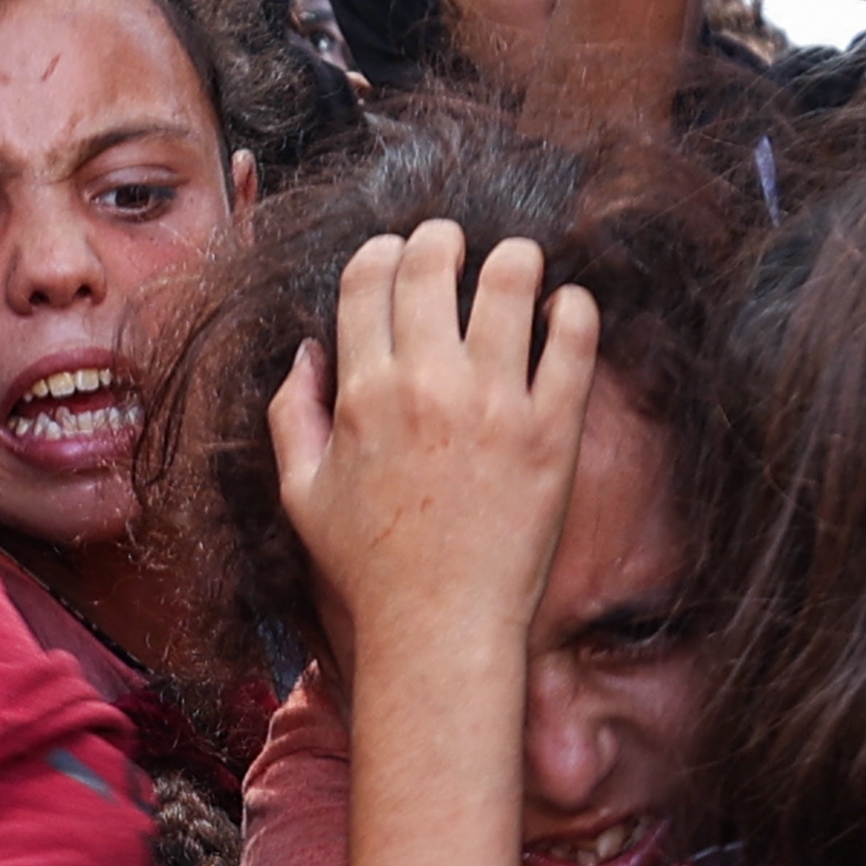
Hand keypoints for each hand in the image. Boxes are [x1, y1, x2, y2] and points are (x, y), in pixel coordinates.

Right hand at [268, 223, 599, 678]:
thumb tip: (307, 351)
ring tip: (519, 266)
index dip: (384, 251)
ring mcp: (494, 403)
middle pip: (434, 261)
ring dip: (514, 259)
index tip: (400, 255)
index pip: (368, 276)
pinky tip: (566, 309)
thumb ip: (291, 413)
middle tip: (458, 247)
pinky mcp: (551, 430)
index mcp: (361, 391)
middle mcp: (426, 384)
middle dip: (444, 238)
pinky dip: (573, 308)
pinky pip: (574, 340)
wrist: (440, 627)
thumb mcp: (300, 492)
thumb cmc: (368, 567)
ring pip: (511, 279)